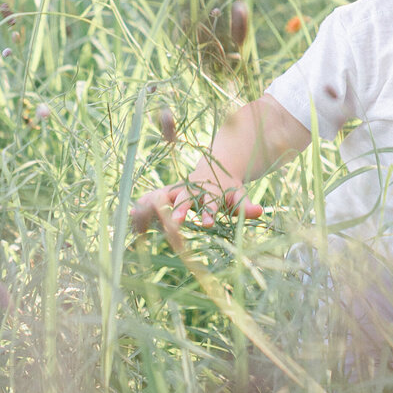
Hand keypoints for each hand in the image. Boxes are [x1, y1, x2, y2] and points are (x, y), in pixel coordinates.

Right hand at [133, 173, 261, 232]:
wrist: (215, 168)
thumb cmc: (228, 188)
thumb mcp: (239, 195)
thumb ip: (246, 205)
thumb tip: (260, 212)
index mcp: (211, 189)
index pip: (211, 202)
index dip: (209, 213)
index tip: (207, 225)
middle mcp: (193, 188)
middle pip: (185, 199)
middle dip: (180, 210)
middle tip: (176, 224)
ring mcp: (178, 189)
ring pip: (165, 196)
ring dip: (155, 206)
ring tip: (141, 218)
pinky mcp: (168, 192)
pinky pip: (154, 197)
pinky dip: (144, 204)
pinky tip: (132, 214)